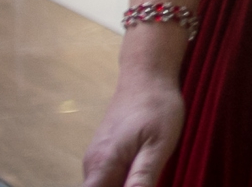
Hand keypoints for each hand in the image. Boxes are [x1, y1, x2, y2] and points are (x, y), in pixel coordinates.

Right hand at [80, 61, 184, 186]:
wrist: (147, 76)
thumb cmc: (156, 107)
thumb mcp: (159, 144)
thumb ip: (142, 177)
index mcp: (102, 165)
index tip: (132, 186)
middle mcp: (92, 165)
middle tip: (145, 178)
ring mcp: (96, 158)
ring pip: (104, 186)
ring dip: (122, 186)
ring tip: (145, 173)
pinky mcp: (104, 153)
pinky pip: (108, 177)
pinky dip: (122, 180)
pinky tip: (141, 172)